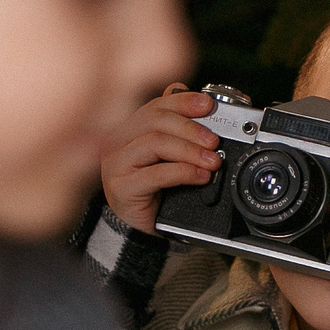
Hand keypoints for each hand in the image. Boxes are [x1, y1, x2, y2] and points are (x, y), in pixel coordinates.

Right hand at [98, 86, 222, 233]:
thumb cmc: (154, 190)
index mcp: (129, 129)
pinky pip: (155, 174)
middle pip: (155, 120)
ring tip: (212, 161)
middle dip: (190, 128)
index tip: (208, 105)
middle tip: (214, 141)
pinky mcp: (121, 188)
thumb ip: (179, 131)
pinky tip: (200, 177)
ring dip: (189, 151)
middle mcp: (117, 142)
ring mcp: (116, 164)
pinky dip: (183, 172)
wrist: (139, 227)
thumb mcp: (169, 157)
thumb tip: (203, 103)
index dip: (183, 102)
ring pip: (155, 143)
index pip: (156, 106)